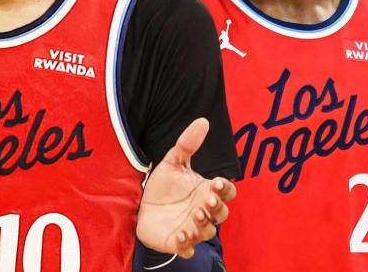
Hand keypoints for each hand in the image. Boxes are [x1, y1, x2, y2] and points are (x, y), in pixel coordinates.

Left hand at [137, 118, 235, 258]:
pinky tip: (181, 236)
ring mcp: (192, 228)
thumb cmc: (163, 186)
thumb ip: (187, 143)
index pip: (227, 192)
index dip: (225, 189)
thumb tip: (203, 120)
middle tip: (207, 201)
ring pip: (208, 231)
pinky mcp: (178, 242)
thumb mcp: (173, 162)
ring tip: (195, 215)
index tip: (217, 183)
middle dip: (217, 208)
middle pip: (222, 213)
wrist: (140, 206)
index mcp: (206, 191)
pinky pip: (187, 248)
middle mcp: (204, 211)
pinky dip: (187, 245)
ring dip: (204, 225)